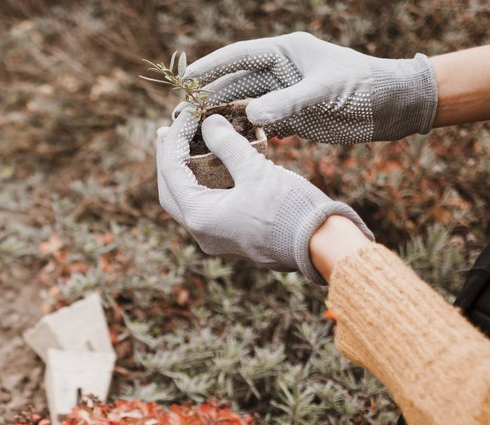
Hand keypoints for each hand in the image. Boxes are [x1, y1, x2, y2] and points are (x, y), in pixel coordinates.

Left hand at [156, 108, 373, 283]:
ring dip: (185, 173)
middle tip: (171, 130)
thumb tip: (209, 122)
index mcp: (200, 216)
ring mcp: (215, 238)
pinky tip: (210, 167)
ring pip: (188, 201)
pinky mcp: (230, 238)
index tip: (187, 113)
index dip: (174, 138)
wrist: (321, 246)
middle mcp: (201, 232)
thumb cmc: (290, 208)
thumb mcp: (256, 170)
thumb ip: (227, 145)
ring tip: (187, 145)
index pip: (171, 171)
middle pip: (170, 190)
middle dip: (169, 158)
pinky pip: (206, 208)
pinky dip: (203, 185)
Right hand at [179, 32, 436, 143]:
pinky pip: (257, 126)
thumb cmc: (365, 87)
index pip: (239, 56)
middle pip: (234, 84)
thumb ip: (288, 102)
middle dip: (207, 99)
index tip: (186, 80)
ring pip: (242, 107)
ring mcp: (283, 96)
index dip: (211, 67)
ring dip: (219, 119)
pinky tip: (221, 147)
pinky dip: (240, 135)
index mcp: (285, 52)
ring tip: (193, 133)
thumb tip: (251, 115)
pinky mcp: (289, 118)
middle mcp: (279, 72)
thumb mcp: (326, 91)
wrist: (394, 107)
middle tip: (180, 115)